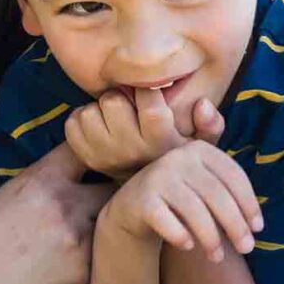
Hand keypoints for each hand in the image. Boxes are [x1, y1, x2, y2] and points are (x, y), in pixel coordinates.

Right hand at [0, 142, 101, 283]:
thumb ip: (35, 188)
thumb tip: (63, 182)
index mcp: (38, 183)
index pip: (82, 150)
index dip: (89, 154)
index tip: (92, 161)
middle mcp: (65, 208)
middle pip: (110, 188)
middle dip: (104, 194)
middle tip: (93, 205)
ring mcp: (79, 246)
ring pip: (107, 227)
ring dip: (98, 230)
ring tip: (70, 243)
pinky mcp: (84, 280)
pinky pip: (96, 261)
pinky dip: (87, 263)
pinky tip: (59, 273)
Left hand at [65, 87, 223, 177]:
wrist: (148, 195)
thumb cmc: (175, 160)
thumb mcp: (201, 148)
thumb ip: (210, 126)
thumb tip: (202, 104)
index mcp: (159, 139)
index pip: (147, 97)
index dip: (146, 89)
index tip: (150, 95)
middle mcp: (130, 148)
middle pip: (112, 100)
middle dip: (121, 98)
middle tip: (131, 108)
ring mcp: (104, 155)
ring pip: (90, 111)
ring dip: (101, 110)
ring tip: (117, 120)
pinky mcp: (86, 158)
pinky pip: (73, 123)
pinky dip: (83, 120)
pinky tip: (102, 128)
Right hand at [101, 140, 261, 261]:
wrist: (133, 206)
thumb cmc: (180, 198)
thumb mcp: (204, 186)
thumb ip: (229, 194)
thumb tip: (256, 227)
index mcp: (201, 150)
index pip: (233, 176)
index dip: (249, 203)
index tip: (258, 229)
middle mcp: (179, 157)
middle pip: (216, 194)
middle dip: (235, 224)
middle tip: (247, 248)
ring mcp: (158, 176)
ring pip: (194, 209)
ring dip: (211, 237)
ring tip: (217, 257)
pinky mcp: (141, 199)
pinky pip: (165, 220)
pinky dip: (180, 235)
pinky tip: (189, 246)